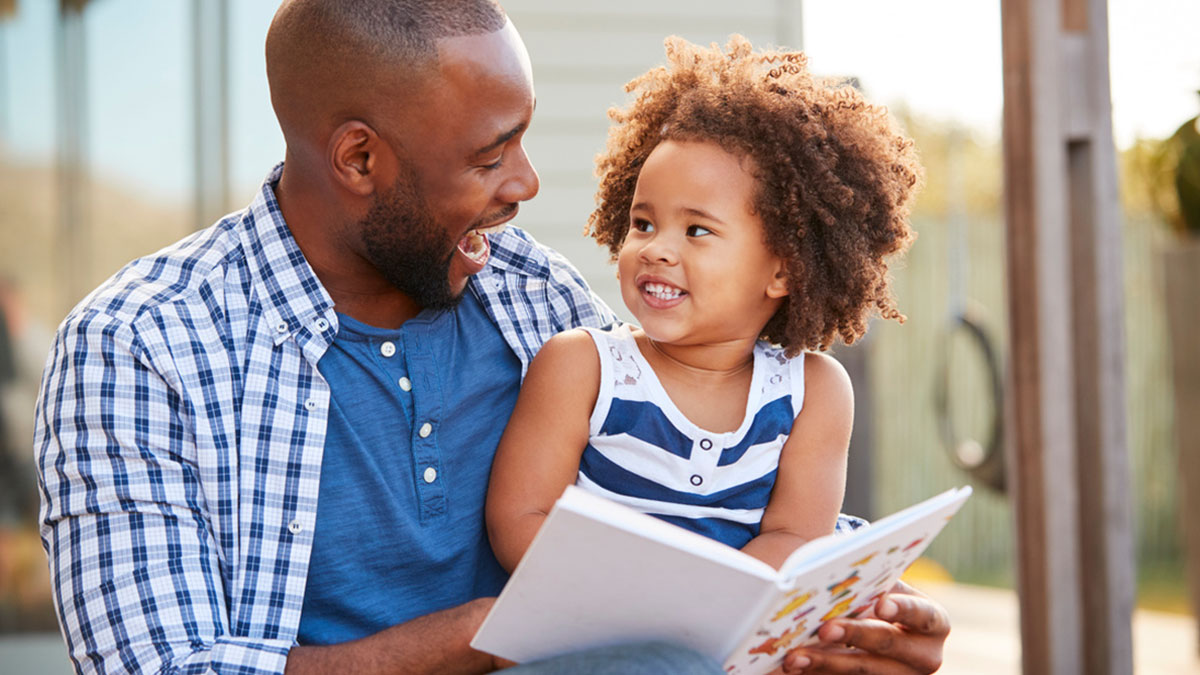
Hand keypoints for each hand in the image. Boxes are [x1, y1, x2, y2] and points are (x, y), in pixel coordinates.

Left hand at [772, 581, 948, 673]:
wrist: (875, 632)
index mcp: (933, 621)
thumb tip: (838, 572)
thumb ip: (874, 583)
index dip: (903, 609)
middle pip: (889, 645)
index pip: (923, 614)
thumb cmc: (877, 598)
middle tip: (825, 629)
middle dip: (855, 635)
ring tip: (796, 656)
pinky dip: (818, 673)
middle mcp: (924, 655)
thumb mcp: (884, 588)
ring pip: (864, 671)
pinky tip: (794, 665)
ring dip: (826, 662)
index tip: (880, 603)